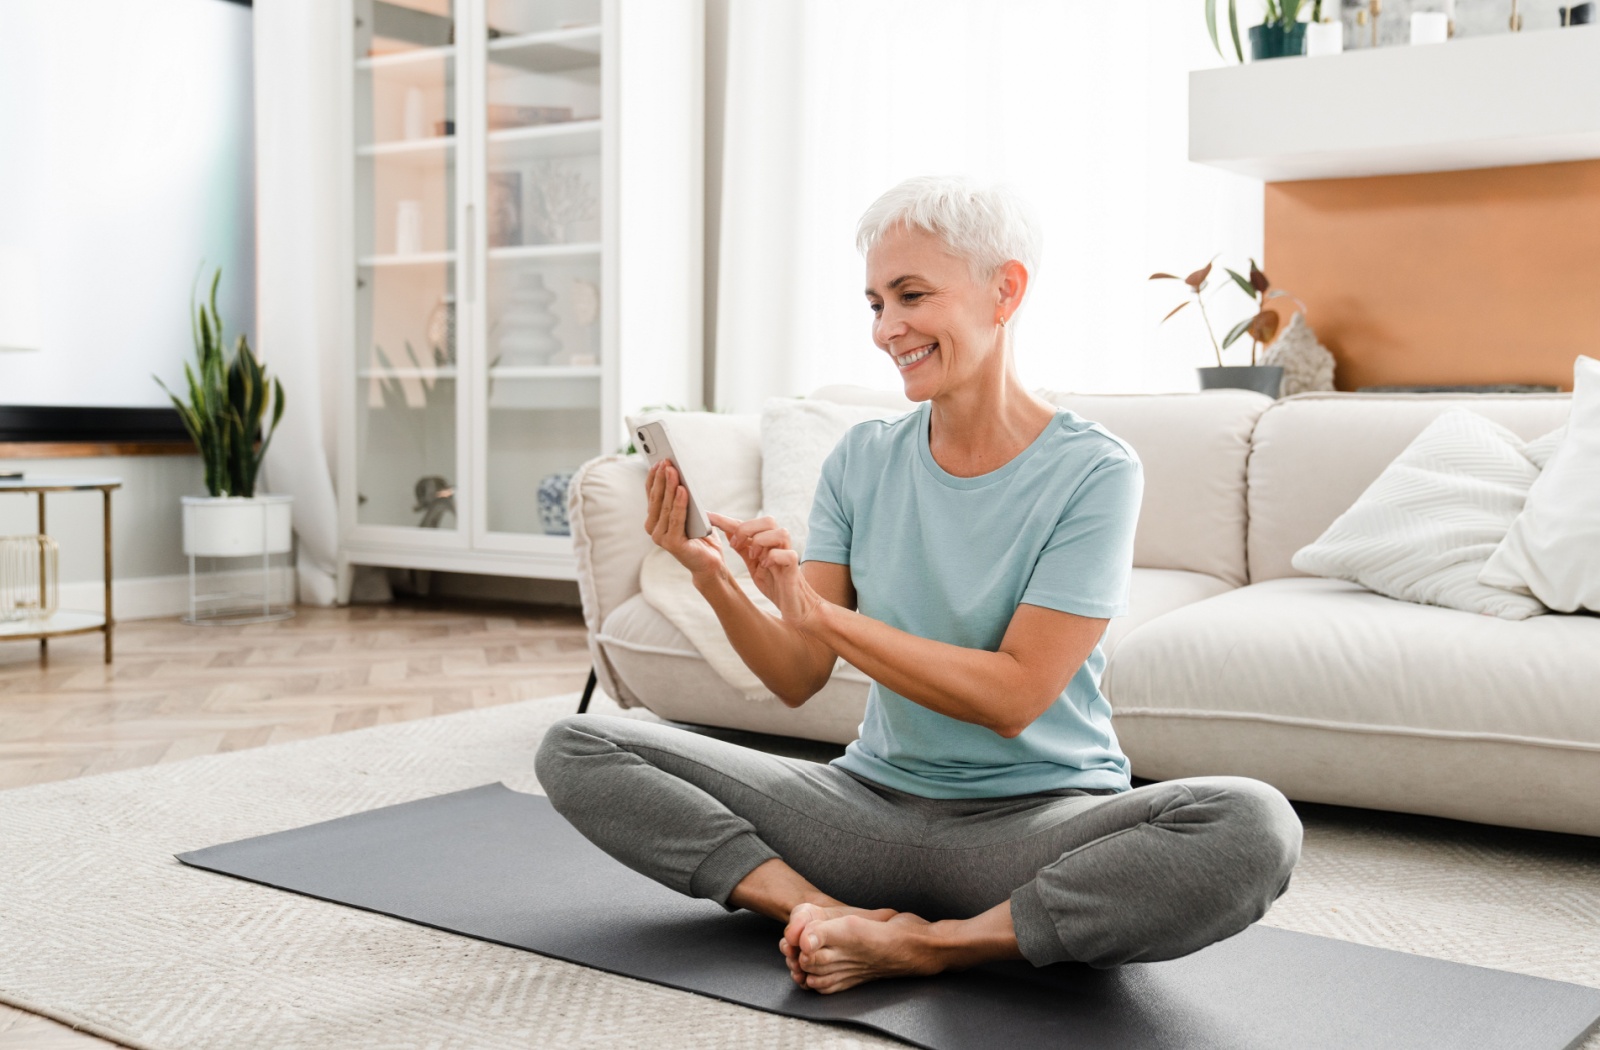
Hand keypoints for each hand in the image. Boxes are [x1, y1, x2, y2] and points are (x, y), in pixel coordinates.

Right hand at [644, 461, 722, 580]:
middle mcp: (653, 528)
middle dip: (662, 478)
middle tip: (666, 461)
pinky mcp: (672, 544)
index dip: (654, 477)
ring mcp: (660, 537)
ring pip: (665, 507)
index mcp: (654, 519)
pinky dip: (680, 503)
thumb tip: (678, 476)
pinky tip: (683, 490)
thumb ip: (680, 499)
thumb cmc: (700, 536)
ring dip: (670, 487)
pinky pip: (676, 519)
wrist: (709, 563)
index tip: (659, 460)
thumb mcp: (689, 512)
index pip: (651, 494)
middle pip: (657, 498)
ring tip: (674, 471)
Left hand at [708, 512, 790, 603]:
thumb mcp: (753, 564)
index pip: (747, 524)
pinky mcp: (794, 570)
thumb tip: (727, 530)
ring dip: (762, 542)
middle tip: (735, 545)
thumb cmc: (775, 583)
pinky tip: (765, 566)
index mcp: (766, 542)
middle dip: (747, 529)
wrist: (795, 605)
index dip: (727, 520)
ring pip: (781, 533)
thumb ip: (743, 547)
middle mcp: (778, 545)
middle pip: (768, 520)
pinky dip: (774, 557)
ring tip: (754, 556)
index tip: (709, 517)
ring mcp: (787, 555)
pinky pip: (789, 554)